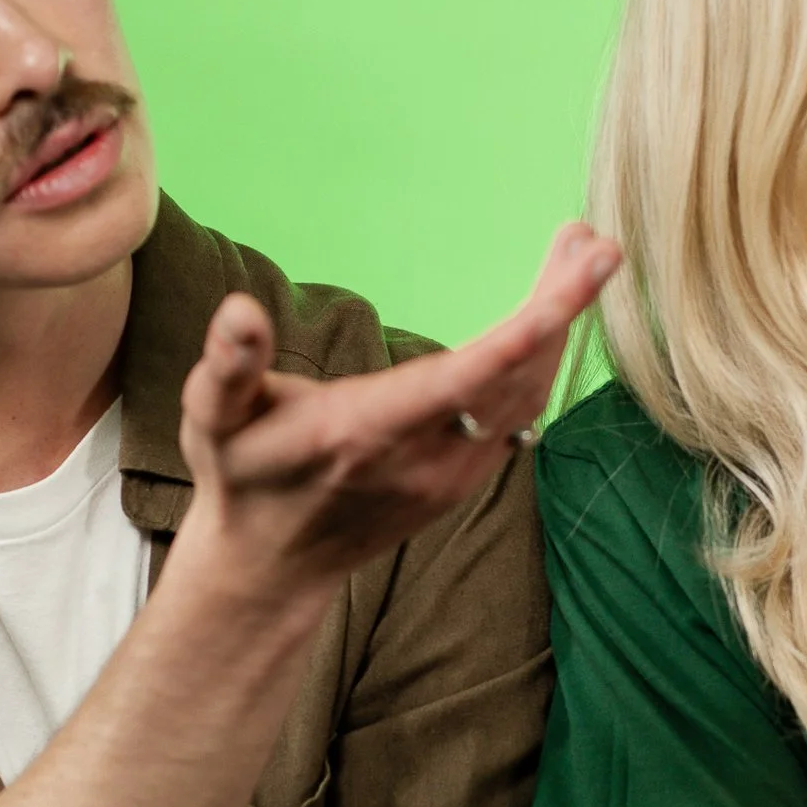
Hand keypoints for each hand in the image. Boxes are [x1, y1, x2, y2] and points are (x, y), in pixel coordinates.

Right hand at [170, 223, 618, 609]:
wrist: (270, 566)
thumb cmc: (242, 476)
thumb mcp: (213, 416)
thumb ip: (228, 363)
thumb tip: (240, 311)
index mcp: (370, 431)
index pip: (470, 373)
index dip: (534, 321)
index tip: (585, 268)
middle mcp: (427, 458)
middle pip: (521, 375)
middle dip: (563, 304)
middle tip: (592, 240)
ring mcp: (454, 473)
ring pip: (530, 394)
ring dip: (560, 324)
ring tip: (578, 254)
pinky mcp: (464, 477)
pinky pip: (522, 412)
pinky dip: (544, 356)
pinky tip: (550, 313)